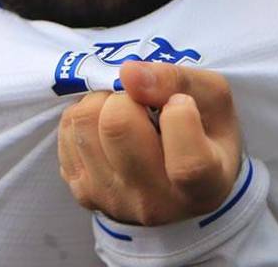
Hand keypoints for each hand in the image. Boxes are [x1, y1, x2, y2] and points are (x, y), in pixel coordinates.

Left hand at [57, 60, 241, 226]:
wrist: (177, 181)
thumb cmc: (203, 132)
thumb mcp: (211, 99)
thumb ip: (177, 80)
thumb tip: (128, 74)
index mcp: (203, 188)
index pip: (187, 164)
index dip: (180, 118)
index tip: (180, 103)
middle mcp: (156, 204)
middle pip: (117, 126)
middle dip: (126, 96)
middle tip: (141, 99)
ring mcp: (113, 201)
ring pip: (83, 123)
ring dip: (100, 101)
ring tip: (122, 108)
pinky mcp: (83, 191)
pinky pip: (66, 132)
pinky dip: (84, 116)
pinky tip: (105, 125)